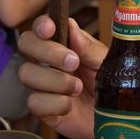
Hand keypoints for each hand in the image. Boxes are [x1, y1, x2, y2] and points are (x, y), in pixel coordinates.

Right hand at [18, 15, 108, 138]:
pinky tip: (70, 105)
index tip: (50, 28)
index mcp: (64, 44)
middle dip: (47, 52)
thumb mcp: (103, 61)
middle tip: (73, 62)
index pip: (41, 26)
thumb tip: (71, 26)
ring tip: (78, 87)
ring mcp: (42, 84)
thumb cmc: (108, 82)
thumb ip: (86, 46)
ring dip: (55, 80)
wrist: (113, 114)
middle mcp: (48, 61)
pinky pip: (33, 102)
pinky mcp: (42, 108)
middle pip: (26, 44)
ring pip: (26, 73)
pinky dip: (55, 104)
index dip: (41, 24)